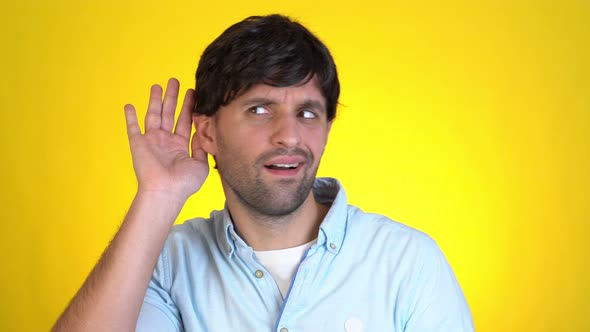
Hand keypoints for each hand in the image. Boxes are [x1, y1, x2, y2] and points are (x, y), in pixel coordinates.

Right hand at [124, 78, 208, 200]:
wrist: (166, 191)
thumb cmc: (184, 183)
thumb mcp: (201, 164)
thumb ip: (202, 147)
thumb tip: (201, 132)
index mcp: (180, 145)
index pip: (185, 121)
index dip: (188, 106)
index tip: (193, 92)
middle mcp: (166, 141)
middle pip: (169, 113)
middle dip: (172, 97)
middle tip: (175, 81)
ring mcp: (152, 141)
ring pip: (153, 115)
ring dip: (154, 100)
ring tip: (157, 85)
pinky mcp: (138, 144)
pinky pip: (132, 128)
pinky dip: (130, 117)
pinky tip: (129, 105)